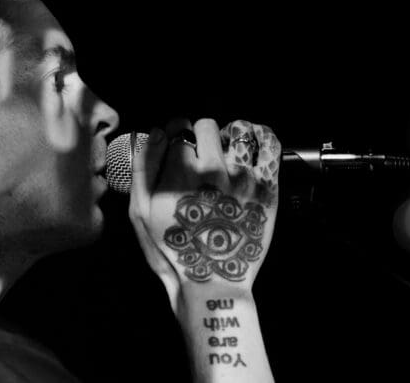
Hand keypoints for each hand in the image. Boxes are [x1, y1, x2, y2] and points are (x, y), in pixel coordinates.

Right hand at [129, 119, 281, 309]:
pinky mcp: (267, 187)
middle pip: (206, 125)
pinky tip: (251, 146)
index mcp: (179, 173)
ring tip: (227, 152)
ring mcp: (244, 177)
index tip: (179, 146)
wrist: (213, 283)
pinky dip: (262, 137)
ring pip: (239, 130)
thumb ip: (144, 167)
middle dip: (200, 136)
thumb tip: (154, 131)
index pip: (178, 130)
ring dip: (230, 136)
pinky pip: (270, 145)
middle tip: (201, 155)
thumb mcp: (140, 213)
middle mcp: (213, 169)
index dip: (176, 137)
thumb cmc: (173, 251)